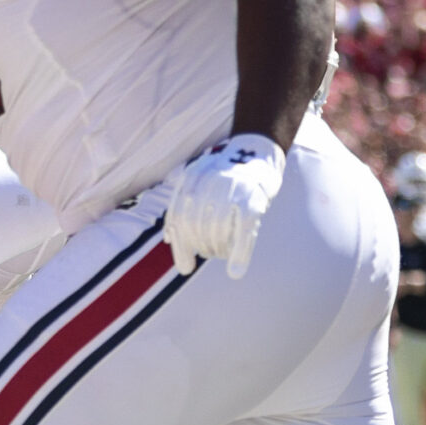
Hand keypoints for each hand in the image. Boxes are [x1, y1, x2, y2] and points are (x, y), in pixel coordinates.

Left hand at [161, 134, 285, 277]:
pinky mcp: (253, 200)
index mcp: (192, 178)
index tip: (185, 267)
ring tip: (219, 253)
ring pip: (217, 231)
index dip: (180, 246)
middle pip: (197, 227)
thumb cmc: (223, 176)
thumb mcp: (198, 182)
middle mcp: (210, 182)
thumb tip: (168, 240)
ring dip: (217, 250)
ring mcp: (233, 191)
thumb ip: (182, 207)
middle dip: (200, 247)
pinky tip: (235, 271)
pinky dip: (239, 255)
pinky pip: (243, 232)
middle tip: (207, 254)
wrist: (257, 152)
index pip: (179, 218)